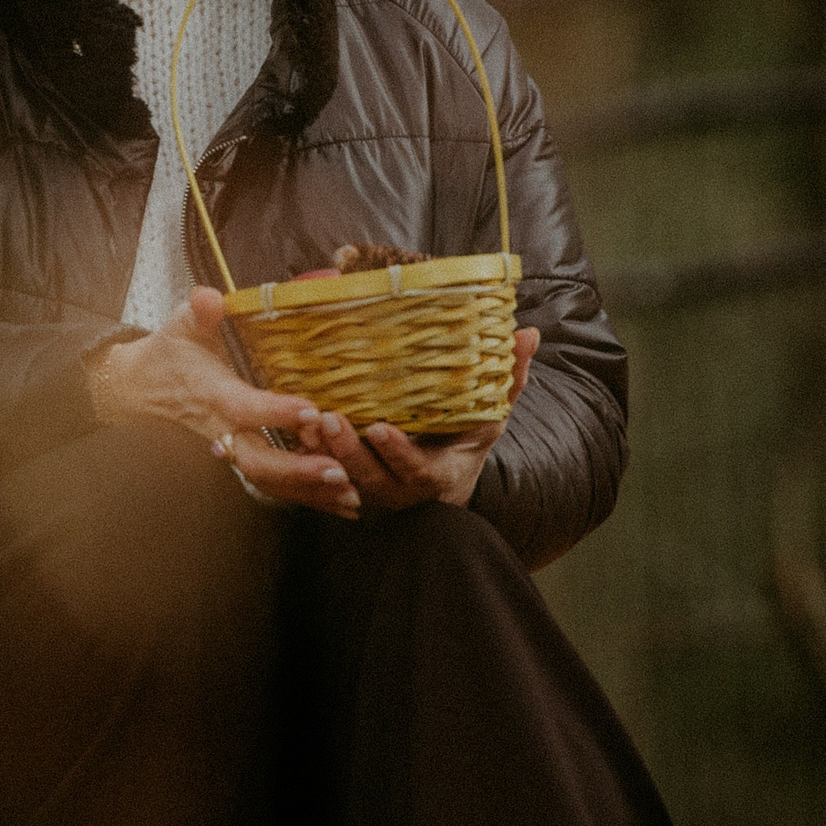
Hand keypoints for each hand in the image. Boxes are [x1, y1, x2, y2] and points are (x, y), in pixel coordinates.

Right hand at [92, 288, 358, 518]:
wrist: (142, 388)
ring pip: (269, 480)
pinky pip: (274, 485)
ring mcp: (231, 448)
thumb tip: (208, 297)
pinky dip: (308, 496)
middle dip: (298, 469)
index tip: (312, 410)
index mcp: (212, 394)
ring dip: (309, 490)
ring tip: (351, 493)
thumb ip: (199, 312)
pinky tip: (343, 501)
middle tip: (338, 469)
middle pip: (258, 461)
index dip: (276, 412)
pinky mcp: (241, 457)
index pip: (244, 407)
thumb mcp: (182, 325)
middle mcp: (222, 429)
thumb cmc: (172, 352)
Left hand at [294, 326, 540, 512]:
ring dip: (323, 452)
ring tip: (308, 419)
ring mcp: (373, 491)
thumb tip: (528, 335)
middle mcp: (403, 490)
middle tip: (330, 418)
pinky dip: (310, 455)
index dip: (397, 452)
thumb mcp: (491, 414)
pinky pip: (325, 476)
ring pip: (343, 479)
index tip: (379, 428)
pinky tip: (297, 428)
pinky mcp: (350, 483)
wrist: (444, 479)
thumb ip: (509, 379)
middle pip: (371, 479)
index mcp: (438, 475)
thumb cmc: (466, 440)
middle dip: (348, 452)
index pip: (416, 470)